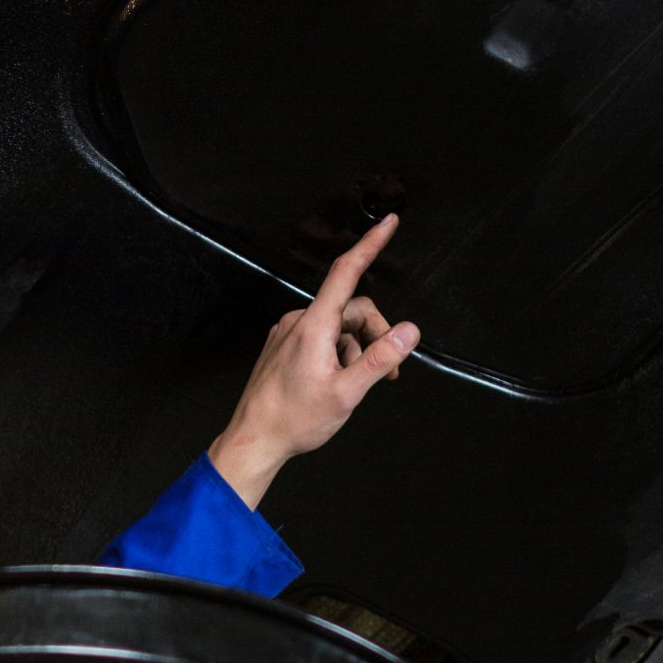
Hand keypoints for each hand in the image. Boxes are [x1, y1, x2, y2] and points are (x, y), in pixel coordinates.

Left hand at [208, 213, 419, 507]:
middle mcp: (298, 322)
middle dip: (374, 335)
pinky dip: (338, 353)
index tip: (389, 222)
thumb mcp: (346, 393)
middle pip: (352, 310)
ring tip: (355, 385)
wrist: (254, 440)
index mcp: (313, 326)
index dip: (370, 244)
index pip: (346, 272)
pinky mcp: (283, 347)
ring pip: (338, 327)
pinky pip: (321, 338)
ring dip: (356, 349)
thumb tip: (409, 332)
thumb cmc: (294, 420)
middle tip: (386, 372)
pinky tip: (336, 381)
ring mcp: (289, 334)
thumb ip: (379, 360)